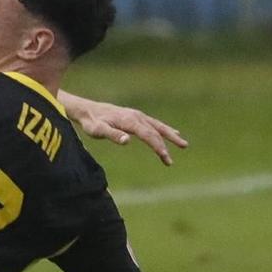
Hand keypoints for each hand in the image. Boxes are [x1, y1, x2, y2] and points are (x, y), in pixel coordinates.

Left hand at [70, 95, 187, 165]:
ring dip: (171, 136)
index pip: (148, 135)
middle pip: (155, 132)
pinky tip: (173, 133)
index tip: (165, 157)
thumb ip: (112, 135)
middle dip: (165, 146)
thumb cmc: (91, 122)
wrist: (87, 109)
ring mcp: (137, 115)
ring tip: (183, 144)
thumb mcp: (97, 130)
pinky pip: (154, 124)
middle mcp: (136, 116)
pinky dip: (164, 129)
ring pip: (158, 126)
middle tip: (170, 162)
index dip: (158, 146)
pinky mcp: (136, 116)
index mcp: (129, 121)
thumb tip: (127, 141)